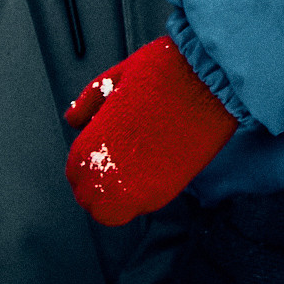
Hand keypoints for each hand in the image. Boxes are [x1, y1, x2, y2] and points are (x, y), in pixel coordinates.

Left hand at [64, 35, 239, 225]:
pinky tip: (150, 173)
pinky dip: (143, 195)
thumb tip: (73, 118)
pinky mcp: (169, 189)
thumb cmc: (165, 72)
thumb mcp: (116, 78)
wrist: (209, 79)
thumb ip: (89, 101)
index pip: (76, 174)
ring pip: (116, 212)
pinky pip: (146, 205)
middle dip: (97, 188)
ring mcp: (142, 185)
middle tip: (110, 169)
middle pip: (91, 201)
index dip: (83, 169)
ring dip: (118, 196)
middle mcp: (113, 171)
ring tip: (130, 174)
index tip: (94, 159)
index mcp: (94, 142)